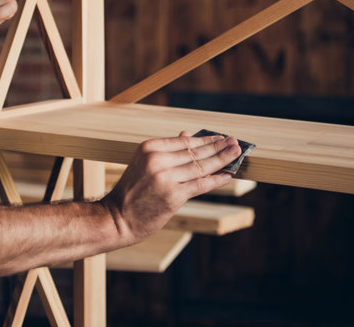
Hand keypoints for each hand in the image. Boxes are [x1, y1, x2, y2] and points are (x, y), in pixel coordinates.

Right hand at [101, 132, 240, 244]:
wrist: (117, 218)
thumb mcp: (144, 163)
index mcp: (149, 148)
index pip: (185, 141)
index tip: (220, 138)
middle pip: (195, 152)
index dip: (206, 139)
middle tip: (235, 143)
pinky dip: (216, 179)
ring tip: (236, 154)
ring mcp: (165, 178)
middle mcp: (157, 160)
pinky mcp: (173, 196)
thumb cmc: (132, 191)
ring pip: (201, 166)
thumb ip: (168, 150)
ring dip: (222, 159)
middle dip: (218, 147)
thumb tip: (188, 134)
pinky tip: (227, 175)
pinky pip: (201, 184)